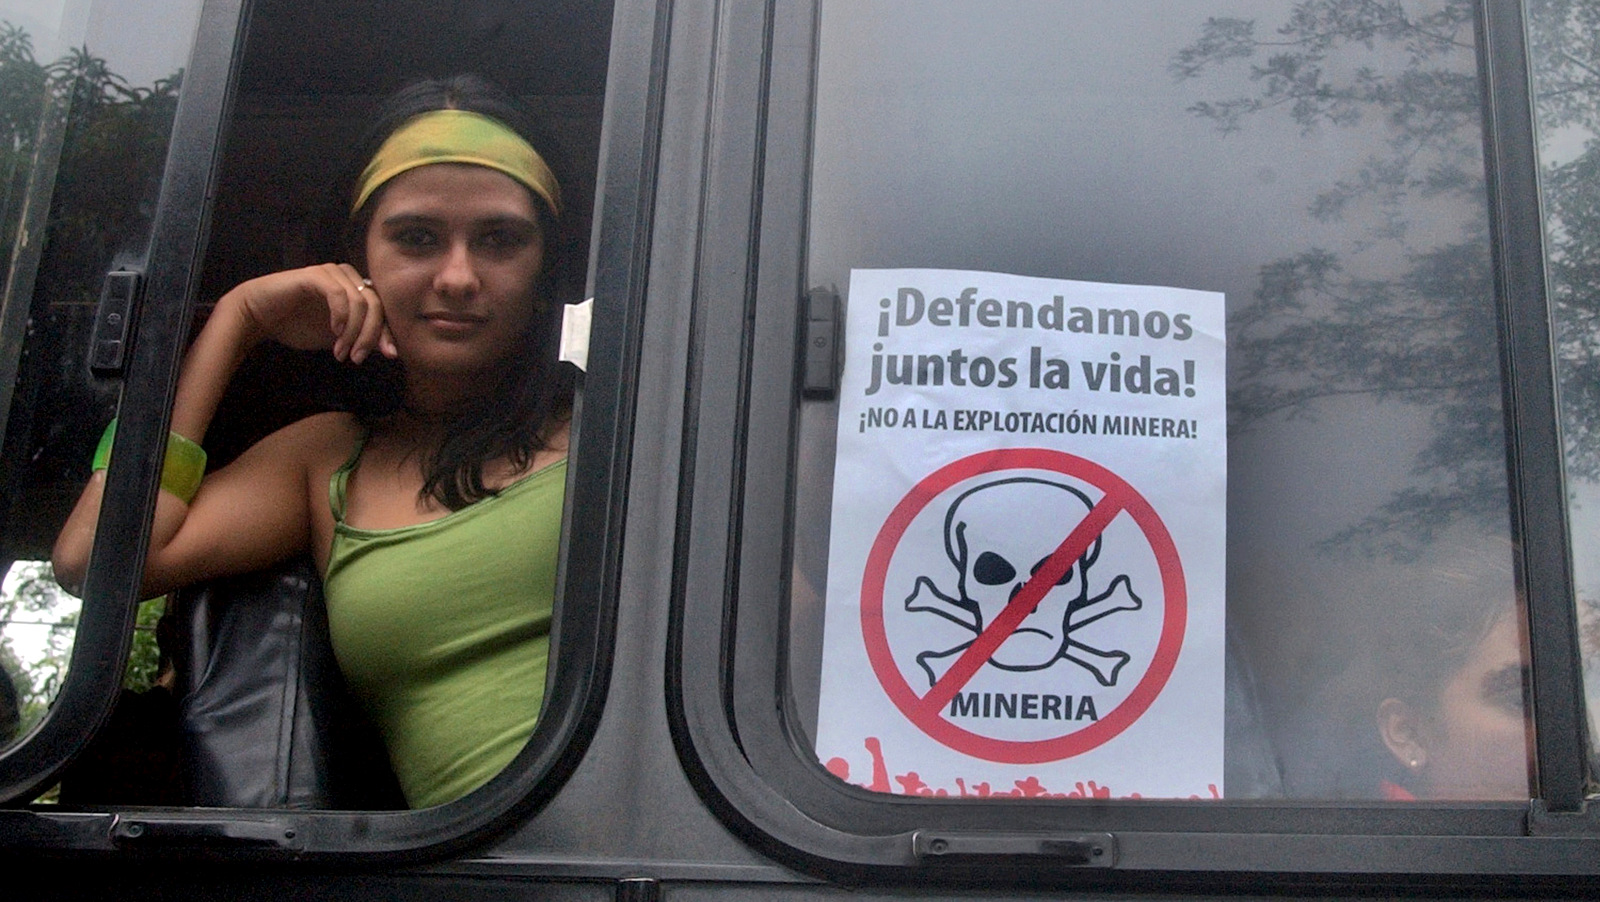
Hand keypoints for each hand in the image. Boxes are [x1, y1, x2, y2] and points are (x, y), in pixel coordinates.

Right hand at [225, 263, 396, 362]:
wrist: (259, 316)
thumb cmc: (297, 325)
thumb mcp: (337, 338)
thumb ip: (361, 338)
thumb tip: (391, 350)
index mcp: (356, 290)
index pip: (383, 310)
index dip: (387, 332)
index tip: (390, 355)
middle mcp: (348, 278)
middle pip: (376, 305)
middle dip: (369, 336)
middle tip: (356, 358)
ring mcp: (332, 273)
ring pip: (360, 301)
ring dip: (353, 332)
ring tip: (341, 352)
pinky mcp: (315, 274)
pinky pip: (338, 293)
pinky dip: (341, 315)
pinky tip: (334, 331)